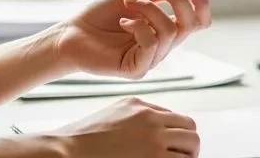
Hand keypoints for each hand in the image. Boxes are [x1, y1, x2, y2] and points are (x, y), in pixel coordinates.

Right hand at [48, 97, 198, 156]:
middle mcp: (151, 119)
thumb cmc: (83, 140)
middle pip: (190, 130)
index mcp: (141, 106)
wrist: (67, 152)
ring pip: (192, 146)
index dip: (178, 137)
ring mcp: (153, 139)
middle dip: (188, 147)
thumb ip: (137, 116)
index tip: (172, 150)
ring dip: (186, 157)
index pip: (177, 119)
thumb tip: (159, 126)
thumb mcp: (112, 115)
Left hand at [55, 0, 211, 78]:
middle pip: (190, 25)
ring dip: (149, 8)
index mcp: (164, 29)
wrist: (71, 33)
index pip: (198, 22)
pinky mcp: (137, 69)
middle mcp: (162, 46)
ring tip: (128, 3)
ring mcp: (151, 59)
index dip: (202, 4)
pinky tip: (122, 22)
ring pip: (170, 31)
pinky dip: (138, 25)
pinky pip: (151, 43)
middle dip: (179, 0)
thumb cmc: (99, 16)